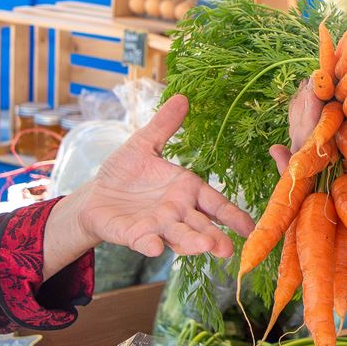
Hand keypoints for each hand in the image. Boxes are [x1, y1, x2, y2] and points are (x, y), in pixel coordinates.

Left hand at [59, 93, 253, 260]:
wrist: (95, 195)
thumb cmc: (125, 173)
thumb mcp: (144, 144)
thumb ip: (163, 126)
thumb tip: (182, 97)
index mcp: (186, 190)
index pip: (215, 204)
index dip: (233, 215)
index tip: (251, 227)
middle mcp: (178, 212)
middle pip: (201, 226)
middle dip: (214, 237)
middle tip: (228, 247)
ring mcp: (157, 226)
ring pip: (179, 237)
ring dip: (191, 243)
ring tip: (205, 247)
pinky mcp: (134, 235)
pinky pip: (144, 241)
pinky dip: (150, 244)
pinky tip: (155, 247)